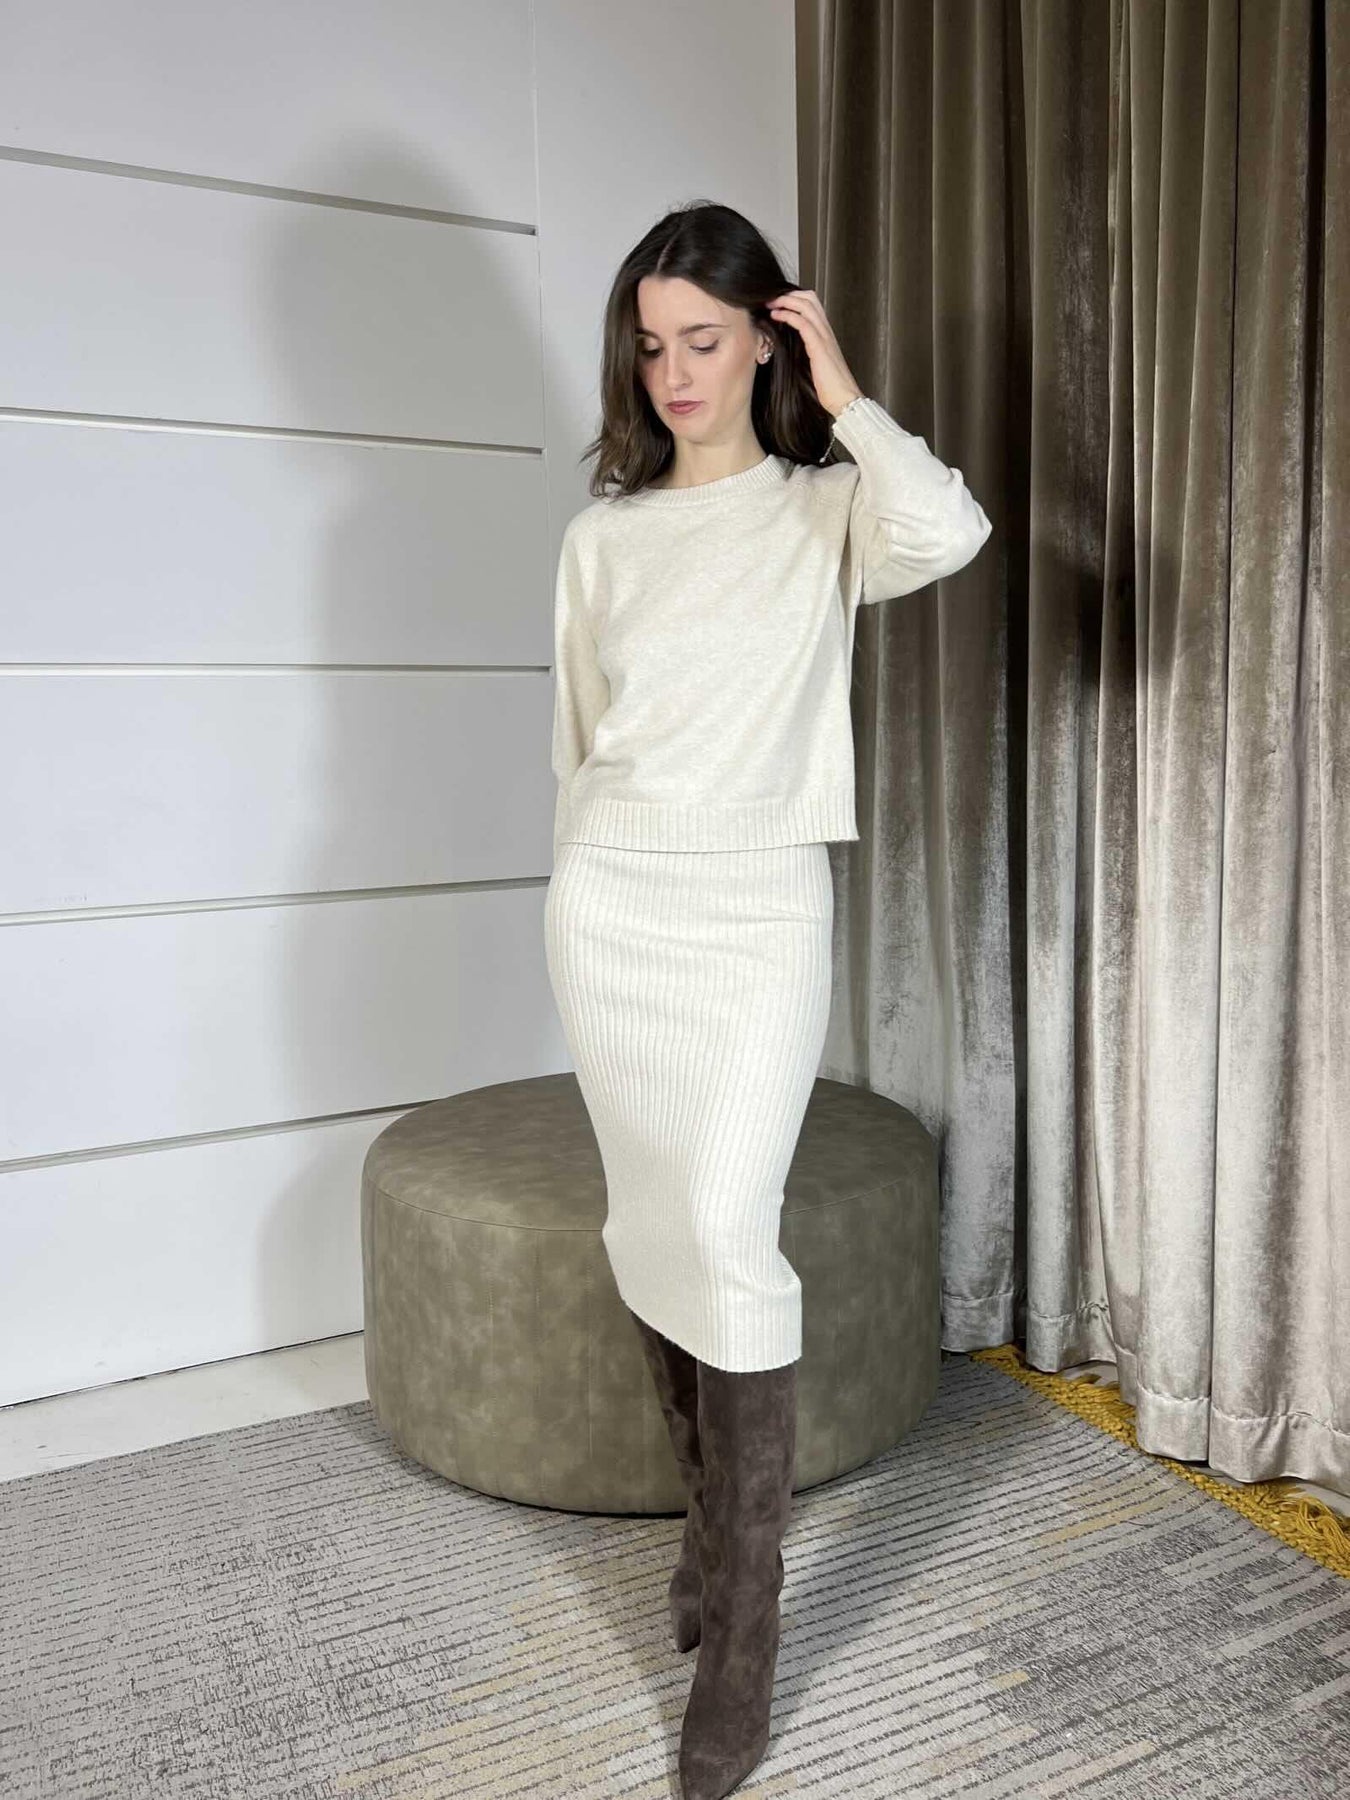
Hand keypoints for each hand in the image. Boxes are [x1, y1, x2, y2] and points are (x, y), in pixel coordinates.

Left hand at [766, 289, 863, 417]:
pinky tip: (776, 316)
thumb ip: (807, 351)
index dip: (795, 298)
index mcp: (826, 334)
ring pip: (806, 306)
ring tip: (770, 304)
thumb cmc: (830, 387)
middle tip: (770, 300)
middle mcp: (826, 331)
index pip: (812, 304)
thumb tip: (790, 347)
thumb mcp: (815, 364)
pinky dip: (788, 315)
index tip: (777, 303)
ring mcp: (824, 337)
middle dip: (788, 295)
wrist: (844, 399)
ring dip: (785, 301)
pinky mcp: (819, 347)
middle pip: (810, 298)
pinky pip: (803, 323)